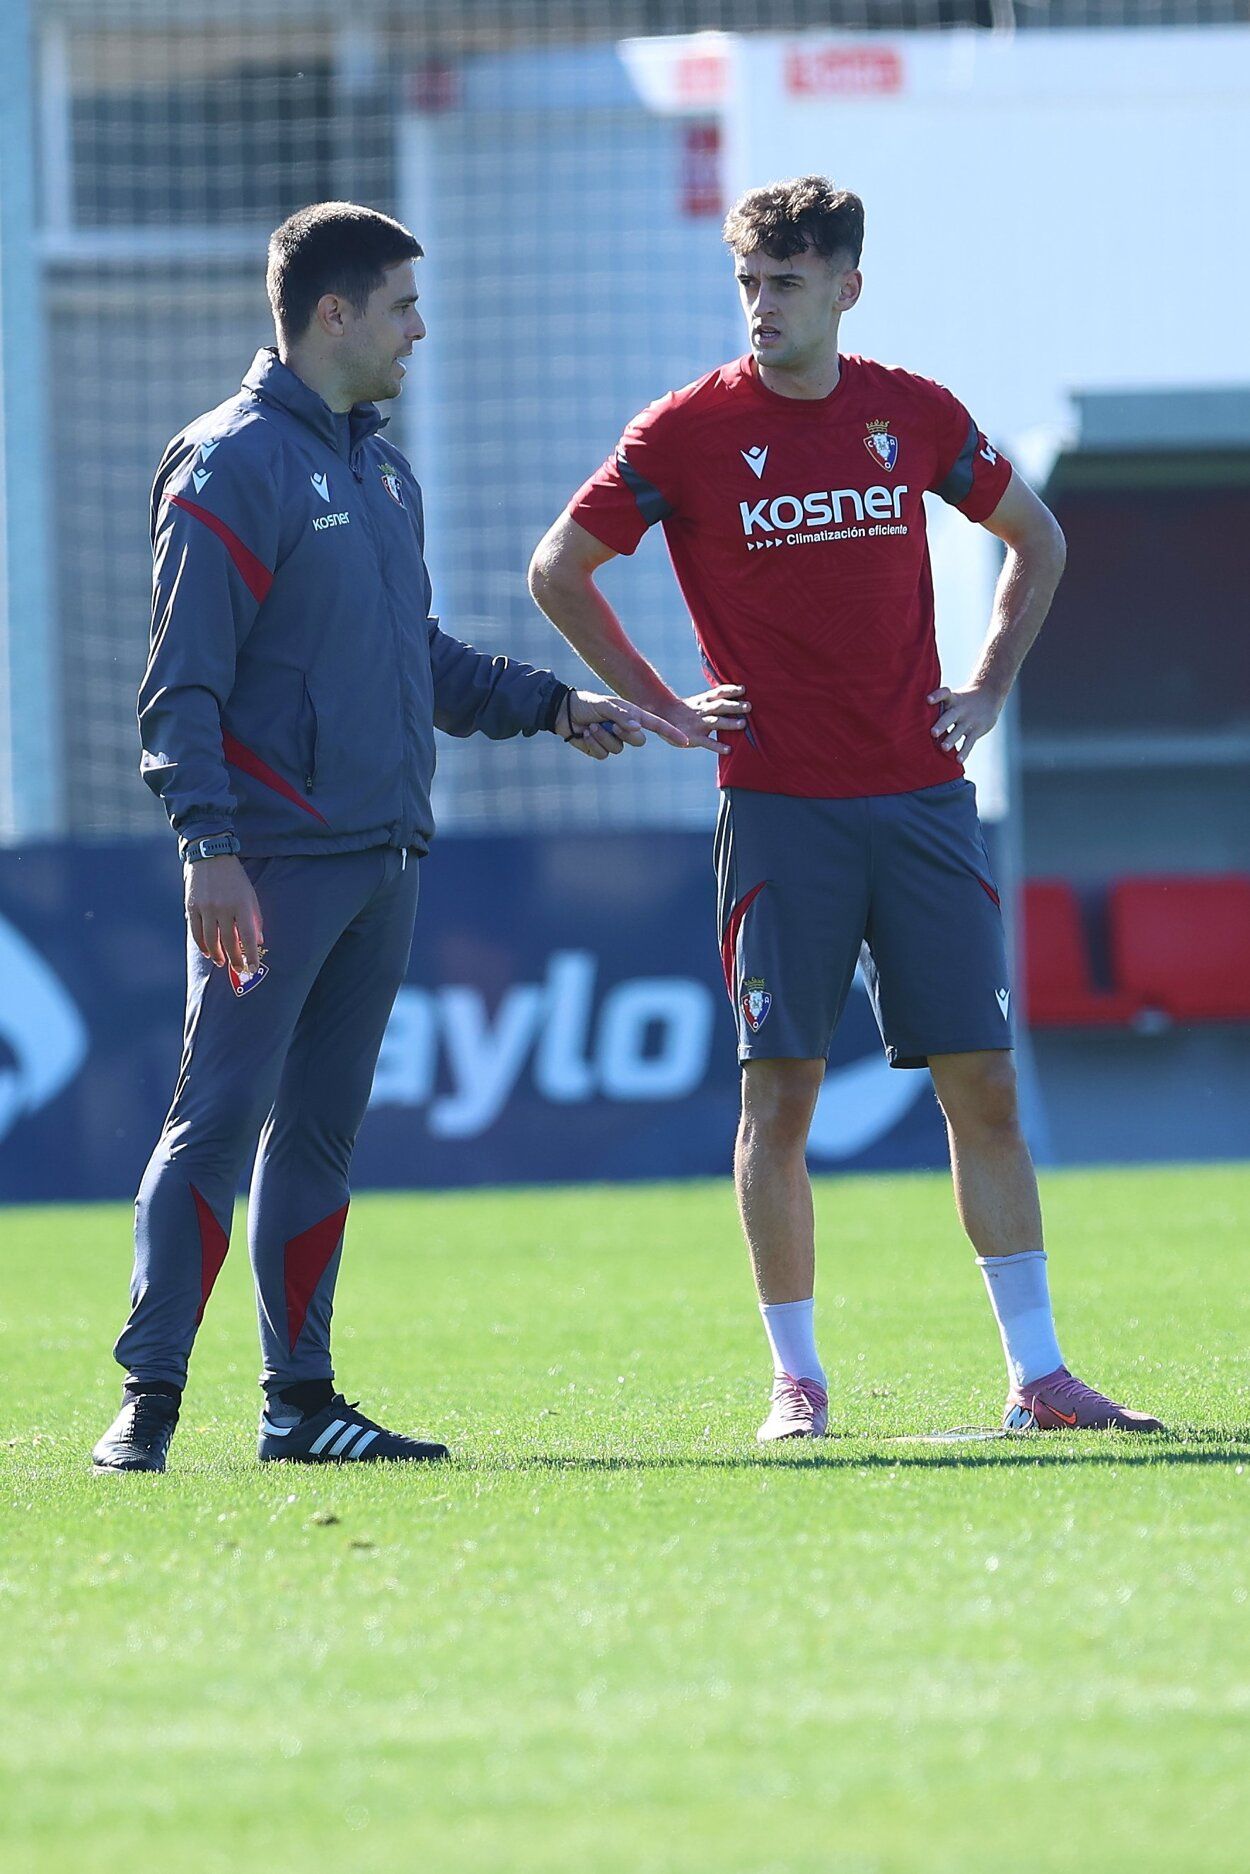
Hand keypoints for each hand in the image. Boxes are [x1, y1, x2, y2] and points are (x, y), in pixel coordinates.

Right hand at [184, 855, 264, 972]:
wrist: (210, 855)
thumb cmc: (234, 877)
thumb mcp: (250, 895)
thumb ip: (255, 918)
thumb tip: (258, 941)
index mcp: (242, 904)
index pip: (248, 936)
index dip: (251, 956)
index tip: (252, 968)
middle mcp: (224, 907)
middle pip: (229, 942)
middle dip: (234, 960)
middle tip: (238, 969)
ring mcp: (206, 907)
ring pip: (211, 940)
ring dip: (217, 955)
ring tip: (221, 962)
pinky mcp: (192, 906)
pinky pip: (196, 932)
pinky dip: (202, 945)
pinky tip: (208, 952)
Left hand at [557, 690, 691, 759]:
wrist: (565, 712)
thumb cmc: (587, 704)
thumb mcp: (605, 704)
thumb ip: (621, 714)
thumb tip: (636, 727)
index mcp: (632, 716)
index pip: (656, 726)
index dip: (671, 733)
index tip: (686, 741)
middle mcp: (626, 729)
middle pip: (638, 741)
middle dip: (624, 734)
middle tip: (610, 724)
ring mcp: (614, 741)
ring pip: (618, 749)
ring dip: (603, 737)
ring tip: (592, 726)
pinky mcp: (601, 750)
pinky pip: (603, 754)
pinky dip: (594, 744)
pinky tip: (586, 734)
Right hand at [672, 684, 750, 751]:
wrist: (663, 716)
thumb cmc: (688, 710)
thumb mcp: (699, 701)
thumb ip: (715, 699)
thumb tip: (739, 694)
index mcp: (704, 700)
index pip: (718, 693)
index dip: (730, 690)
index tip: (743, 689)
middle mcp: (702, 711)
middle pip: (720, 706)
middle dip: (734, 706)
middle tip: (749, 706)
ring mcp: (698, 724)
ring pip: (715, 722)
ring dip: (729, 723)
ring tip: (742, 724)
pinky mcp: (694, 738)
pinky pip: (707, 742)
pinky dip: (718, 746)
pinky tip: (729, 750)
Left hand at [927, 683, 1005, 759]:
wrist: (990, 695)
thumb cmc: (963, 701)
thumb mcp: (953, 697)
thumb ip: (938, 707)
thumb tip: (914, 721)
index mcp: (953, 700)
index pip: (944, 694)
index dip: (936, 696)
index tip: (928, 700)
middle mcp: (960, 710)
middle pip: (950, 716)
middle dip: (942, 725)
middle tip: (933, 733)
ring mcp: (969, 720)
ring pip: (959, 731)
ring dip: (951, 739)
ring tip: (944, 748)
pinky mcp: (976, 730)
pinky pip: (969, 742)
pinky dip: (964, 751)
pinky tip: (958, 760)